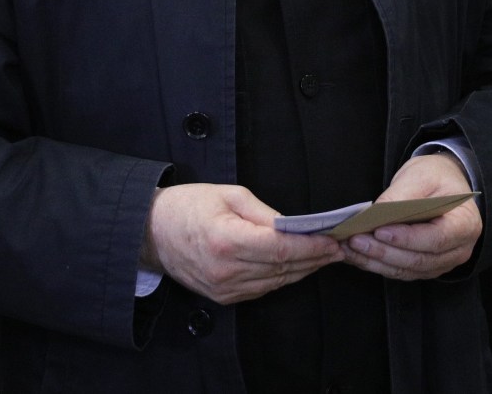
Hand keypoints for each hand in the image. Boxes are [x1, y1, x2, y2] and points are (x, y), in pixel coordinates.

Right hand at [142, 183, 346, 304]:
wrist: (153, 231)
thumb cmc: (188, 205)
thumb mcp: (228, 194)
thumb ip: (264, 213)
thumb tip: (294, 227)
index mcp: (227, 240)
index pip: (281, 249)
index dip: (311, 247)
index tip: (333, 239)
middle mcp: (226, 270)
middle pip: (283, 269)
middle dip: (315, 258)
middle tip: (338, 246)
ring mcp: (224, 288)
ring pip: (276, 282)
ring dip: (303, 269)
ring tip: (324, 255)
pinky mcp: (223, 297)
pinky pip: (262, 288)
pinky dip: (283, 277)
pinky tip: (298, 265)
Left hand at [338, 152, 481, 281]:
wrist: (444, 183)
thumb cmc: (436, 177)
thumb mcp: (421, 175)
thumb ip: (401, 196)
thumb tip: (375, 215)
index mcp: (465, 224)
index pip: (436, 238)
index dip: (407, 238)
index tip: (379, 231)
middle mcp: (458, 250)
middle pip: (419, 260)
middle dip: (383, 252)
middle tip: (354, 240)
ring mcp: (443, 262)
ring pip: (407, 270)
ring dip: (375, 261)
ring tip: (349, 248)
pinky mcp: (426, 266)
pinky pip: (401, 271)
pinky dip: (377, 264)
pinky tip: (356, 254)